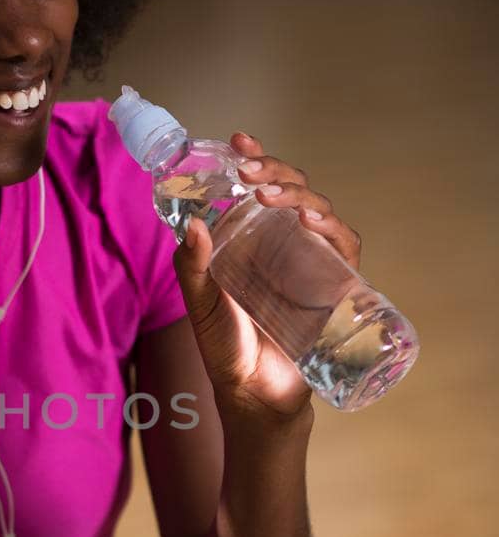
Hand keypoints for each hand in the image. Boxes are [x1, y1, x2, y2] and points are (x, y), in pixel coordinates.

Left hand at [173, 131, 361, 425]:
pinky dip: (331, 227)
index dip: (256, 158)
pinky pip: (344, 246)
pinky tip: (309, 220)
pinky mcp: (335, 285)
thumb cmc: (226, 350)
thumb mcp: (200, 304)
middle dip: (274, 170)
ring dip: (297, 193)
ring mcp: (311, 262)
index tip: (239, 139)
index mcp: (252, 240)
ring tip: (270, 194)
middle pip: (292, 190)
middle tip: (249, 169)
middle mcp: (284, 244)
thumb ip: (193, 267)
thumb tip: (192, 223)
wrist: (254, 397)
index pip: (259, 189)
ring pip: (317, 210)